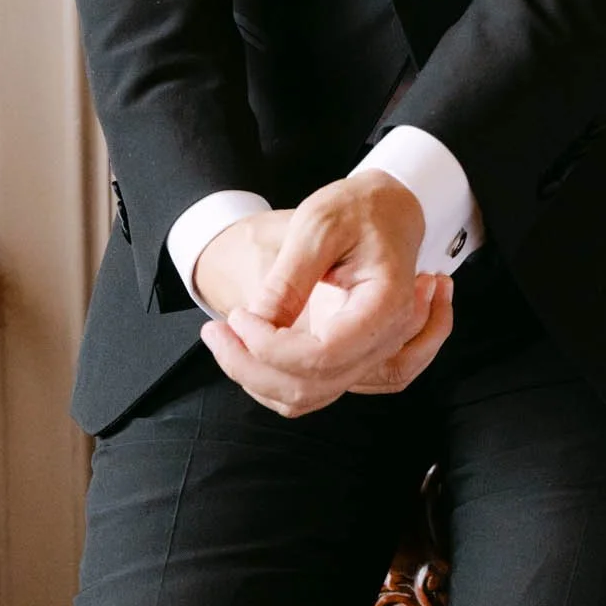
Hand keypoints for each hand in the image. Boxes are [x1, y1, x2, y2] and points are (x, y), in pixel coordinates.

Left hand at [199, 170, 454, 417]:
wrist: (390, 208)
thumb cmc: (359, 208)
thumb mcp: (318, 226)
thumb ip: (289, 280)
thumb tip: (256, 325)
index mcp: (385, 305)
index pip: (322, 356)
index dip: (269, 347)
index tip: (237, 315)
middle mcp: (385, 340)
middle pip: (311, 386)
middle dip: (251, 366)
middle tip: (215, 330)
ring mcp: (372, 354)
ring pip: (307, 397)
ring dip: (257, 378)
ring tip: (225, 338)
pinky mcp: (353, 357)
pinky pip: (310, 390)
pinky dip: (272, 380)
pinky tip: (247, 347)